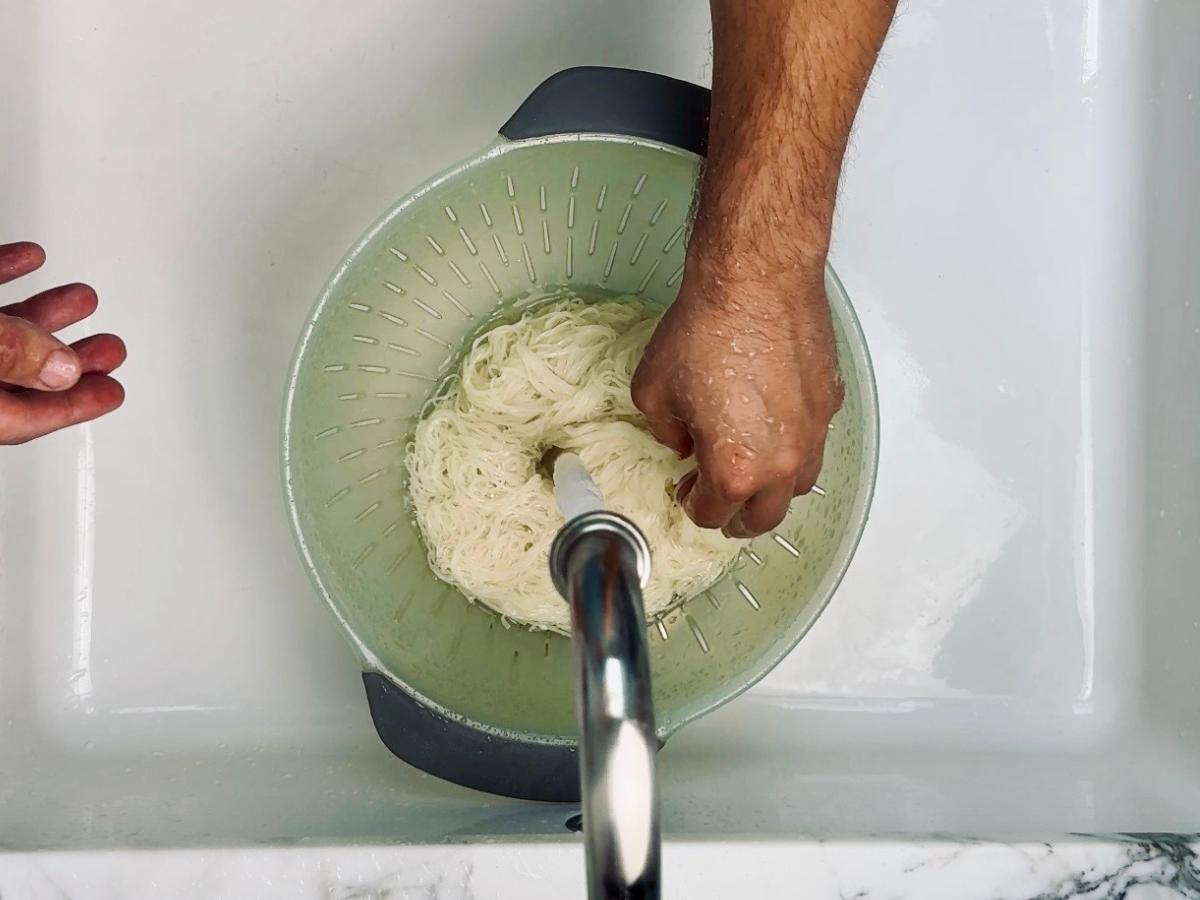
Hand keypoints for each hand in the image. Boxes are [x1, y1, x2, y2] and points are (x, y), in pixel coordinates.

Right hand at [0, 242, 125, 443]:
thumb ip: (13, 355)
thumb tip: (63, 368)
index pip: (25, 418)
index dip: (75, 406)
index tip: (113, 392)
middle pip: (16, 374)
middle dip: (69, 357)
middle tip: (111, 350)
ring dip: (43, 313)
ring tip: (83, 299)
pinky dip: (2, 273)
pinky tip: (29, 259)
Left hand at [632, 270, 842, 537]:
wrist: (755, 283)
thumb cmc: (704, 332)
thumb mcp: (653, 391)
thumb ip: (666, 431)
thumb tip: (683, 441)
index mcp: (733, 470)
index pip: (713, 514)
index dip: (692, 505)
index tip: (685, 490)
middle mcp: (780, 462)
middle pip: (763, 517)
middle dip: (737, 516)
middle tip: (720, 501)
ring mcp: (811, 434)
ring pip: (797, 486)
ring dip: (772, 487)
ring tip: (751, 469)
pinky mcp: (828, 403)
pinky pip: (813, 441)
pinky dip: (793, 445)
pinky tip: (773, 423)